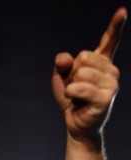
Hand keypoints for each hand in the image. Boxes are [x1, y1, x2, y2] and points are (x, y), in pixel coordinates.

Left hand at [52, 7, 126, 139]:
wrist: (76, 124)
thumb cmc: (71, 100)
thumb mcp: (62, 77)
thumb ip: (61, 63)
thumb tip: (65, 59)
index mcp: (102, 62)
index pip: (109, 41)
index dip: (115, 26)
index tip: (121, 11)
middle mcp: (111, 70)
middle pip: (84, 56)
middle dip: (72, 73)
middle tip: (76, 88)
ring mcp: (111, 83)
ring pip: (82, 71)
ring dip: (72, 85)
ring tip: (78, 96)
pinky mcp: (106, 97)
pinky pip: (81, 87)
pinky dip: (72, 93)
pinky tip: (77, 102)